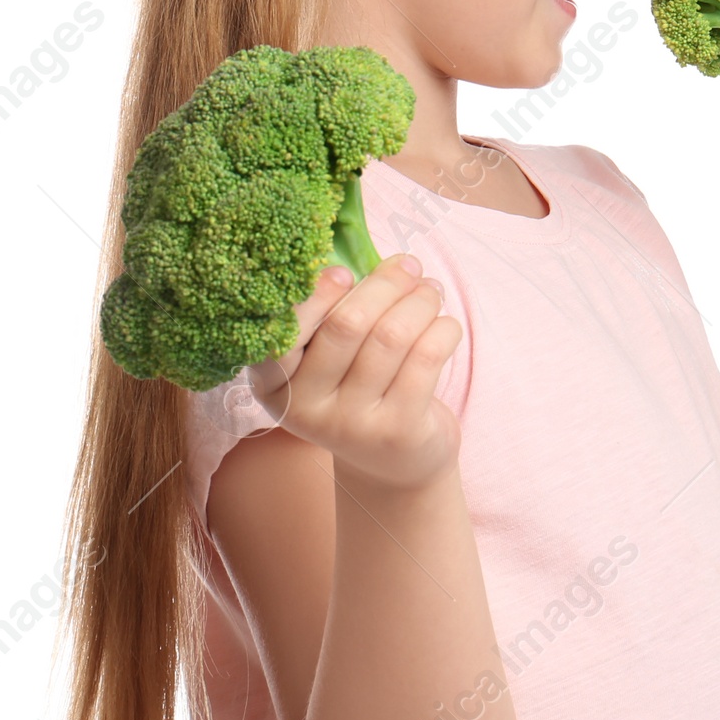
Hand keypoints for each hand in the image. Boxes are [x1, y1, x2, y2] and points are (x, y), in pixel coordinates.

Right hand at [239, 253, 464, 490]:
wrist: (393, 463)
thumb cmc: (357, 391)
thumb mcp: (326, 364)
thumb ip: (331, 315)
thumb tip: (366, 256)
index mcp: (273, 384)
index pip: (284, 333)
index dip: (317, 295)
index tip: (345, 272)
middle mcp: (306, 408)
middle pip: (347, 325)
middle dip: (385, 284)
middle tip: (408, 265)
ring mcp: (352, 424)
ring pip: (391, 337)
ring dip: (420, 301)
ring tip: (431, 290)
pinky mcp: (397, 431)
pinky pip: (425, 359)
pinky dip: (442, 329)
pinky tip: (445, 324)